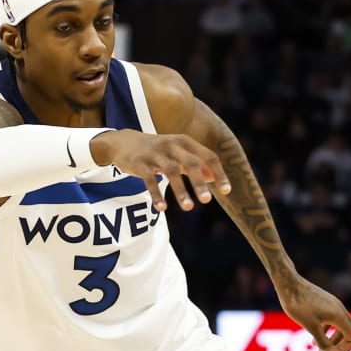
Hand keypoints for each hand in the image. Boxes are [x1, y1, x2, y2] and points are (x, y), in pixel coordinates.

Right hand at [91, 130, 229, 212]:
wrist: (124, 142)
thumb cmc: (159, 151)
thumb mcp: (178, 153)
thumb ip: (197, 164)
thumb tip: (215, 178)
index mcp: (185, 142)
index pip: (208, 156)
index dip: (219, 173)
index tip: (226, 191)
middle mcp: (171, 145)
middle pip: (190, 162)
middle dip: (199, 182)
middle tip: (207, 201)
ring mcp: (154, 153)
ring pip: (171, 171)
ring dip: (180, 190)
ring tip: (188, 208)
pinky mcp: (139, 163)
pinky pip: (149, 179)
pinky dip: (156, 194)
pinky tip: (162, 208)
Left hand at [280, 278, 350, 350]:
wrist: (289, 284)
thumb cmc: (298, 305)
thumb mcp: (310, 327)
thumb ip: (322, 341)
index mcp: (339, 316)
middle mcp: (341, 310)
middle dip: (341, 347)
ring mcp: (334, 306)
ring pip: (342, 327)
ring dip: (334, 340)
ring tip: (318, 348)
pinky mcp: (327, 303)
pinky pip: (334, 321)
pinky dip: (328, 331)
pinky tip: (314, 337)